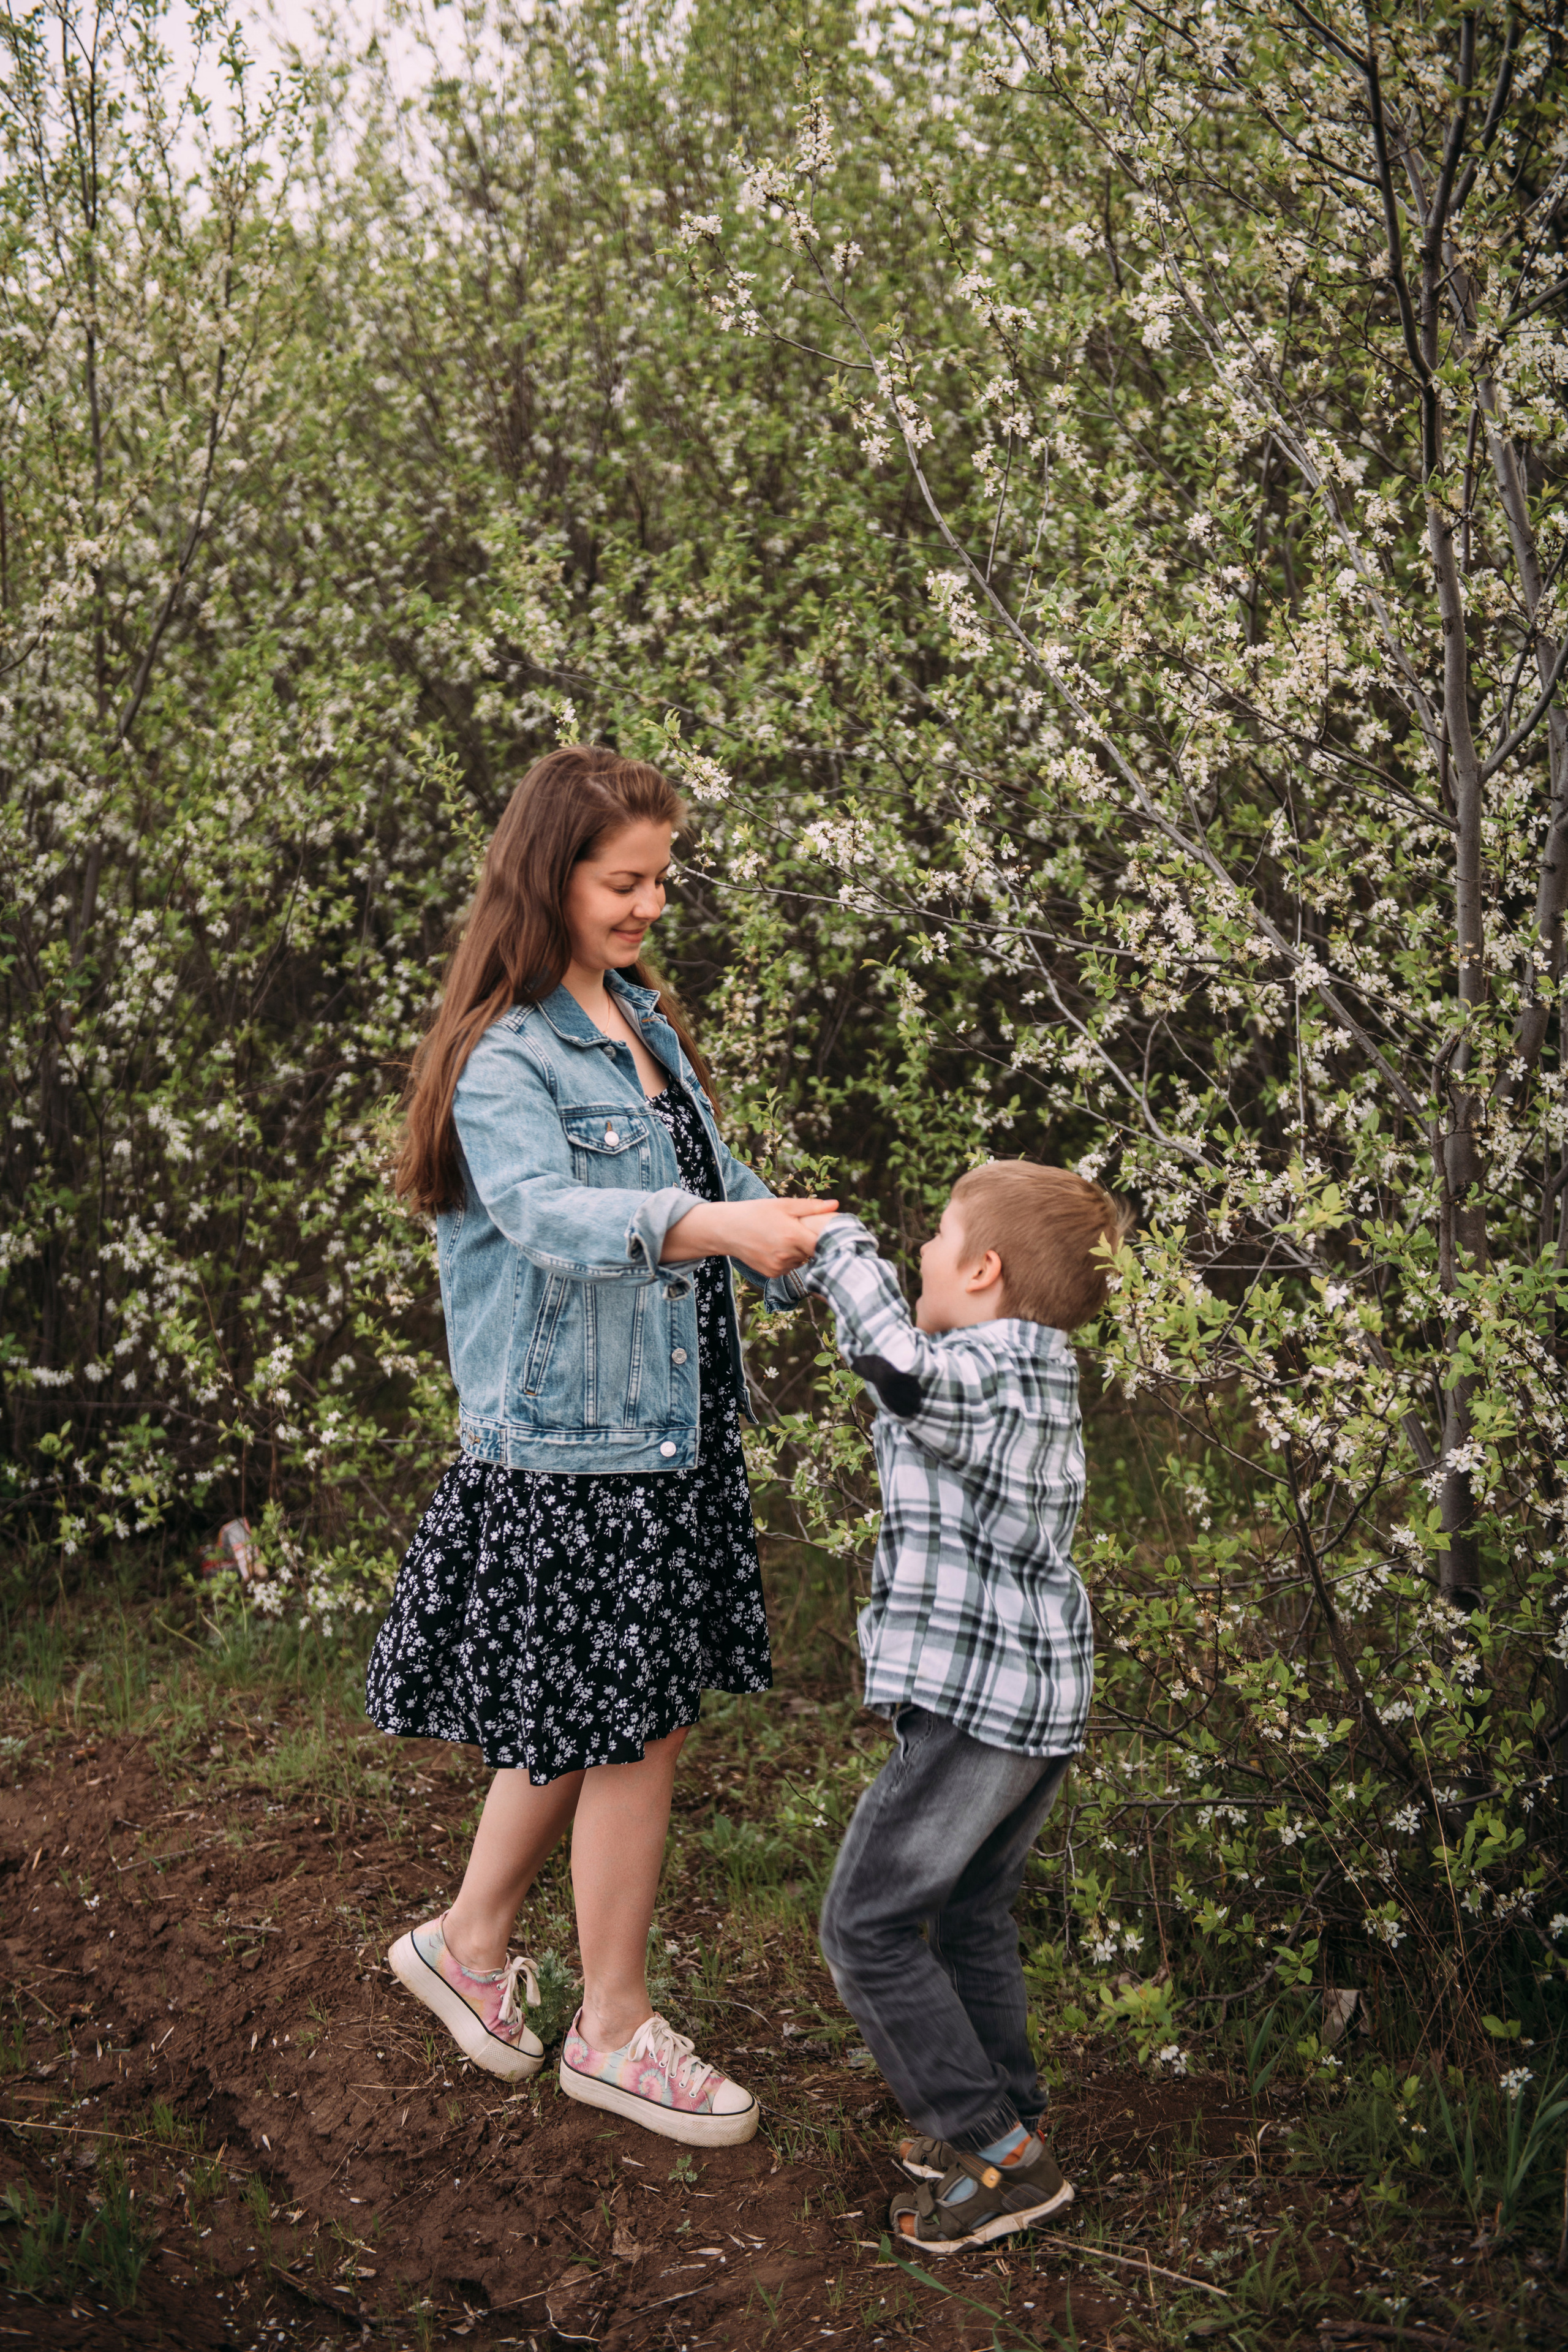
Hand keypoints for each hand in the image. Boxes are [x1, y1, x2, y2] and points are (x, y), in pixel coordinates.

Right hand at [662, 1197, 839, 1275]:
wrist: (727, 1229)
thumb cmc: (756, 1212)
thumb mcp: (784, 1205)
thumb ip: (812, 1207)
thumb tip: (836, 1205)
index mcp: (793, 1235)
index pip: (823, 1245)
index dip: (828, 1241)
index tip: (831, 1235)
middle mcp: (787, 1254)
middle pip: (812, 1253)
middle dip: (811, 1244)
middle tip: (803, 1232)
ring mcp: (779, 1267)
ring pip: (801, 1261)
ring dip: (800, 1253)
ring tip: (787, 1238)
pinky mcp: (771, 1274)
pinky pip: (789, 1268)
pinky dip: (788, 1260)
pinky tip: (777, 1248)